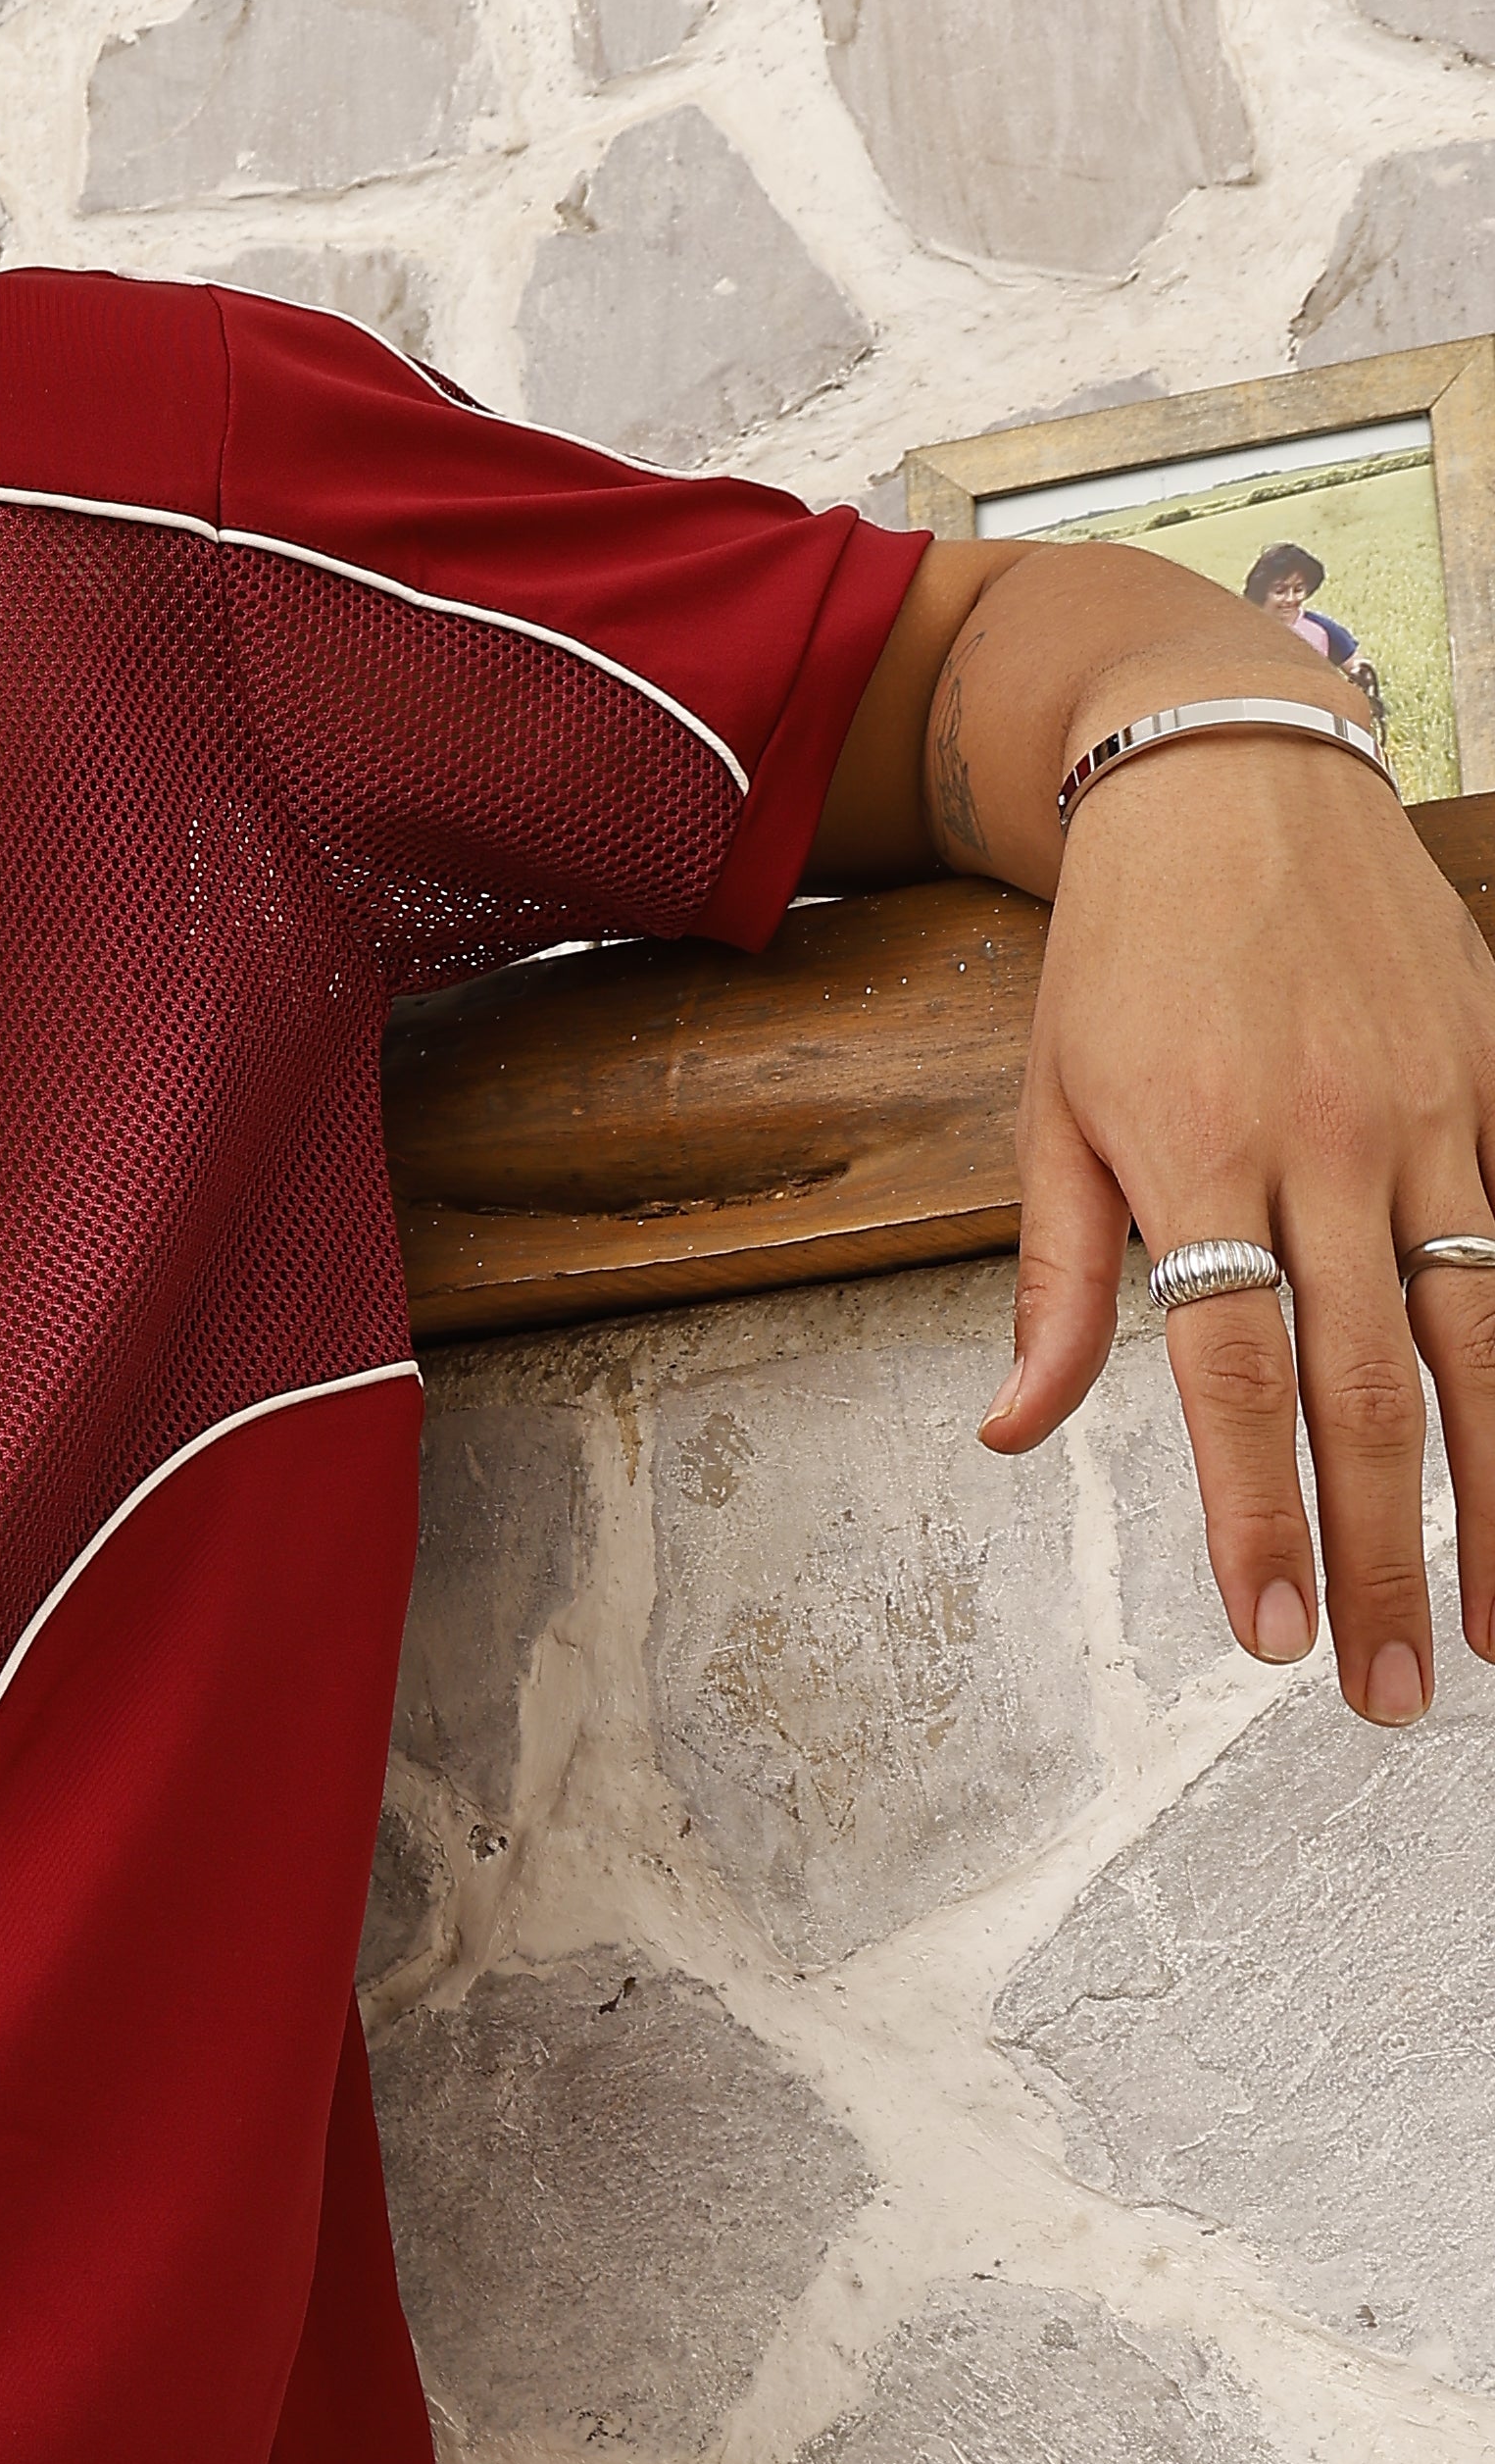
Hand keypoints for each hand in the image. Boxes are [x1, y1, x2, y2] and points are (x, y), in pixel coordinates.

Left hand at [981, 729, 1494, 1719]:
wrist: (1233, 774)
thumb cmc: (1123, 954)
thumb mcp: (1050, 1104)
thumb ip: (1058, 1279)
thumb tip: (1016, 1433)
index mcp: (1197, 1150)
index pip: (1233, 1374)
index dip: (1259, 1515)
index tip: (1273, 1636)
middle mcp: (1329, 1140)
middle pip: (1373, 1385)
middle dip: (1389, 1553)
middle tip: (1391, 1689)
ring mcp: (1430, 1112)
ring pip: (1489, 1337)